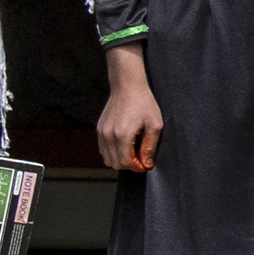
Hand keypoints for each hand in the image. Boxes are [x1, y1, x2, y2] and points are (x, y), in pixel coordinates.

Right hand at [96, 49, 163, 174]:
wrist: (128, 87)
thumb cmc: (144, 103)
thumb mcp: (155, 125)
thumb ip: (150, 146)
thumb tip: (147, 163)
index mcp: (123, 135)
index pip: (125, 162)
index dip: (137, 167)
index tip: (145, 164)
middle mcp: (108, 135)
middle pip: (114, 163)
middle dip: (128, 165)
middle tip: (140, 159)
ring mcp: (101, 132)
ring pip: (107, 158)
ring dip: (120, 159)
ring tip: (133, 152)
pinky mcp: (99, 129)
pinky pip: (103, 149)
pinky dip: (113, 152)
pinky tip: (125, 145)